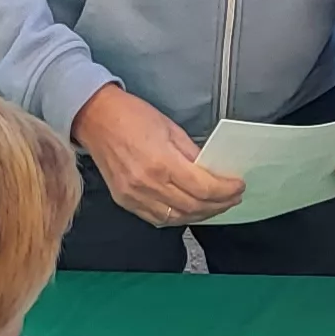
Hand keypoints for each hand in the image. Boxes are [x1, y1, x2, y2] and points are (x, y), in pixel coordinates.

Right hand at [73, 84, 242, 224]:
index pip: (204, 188)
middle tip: (233, 197)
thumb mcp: (171, 129)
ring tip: (216, 205)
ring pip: (177, 218)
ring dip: (201, 215)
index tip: (239, 186)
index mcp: (162, 163)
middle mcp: (148, 185)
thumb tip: (212, 172)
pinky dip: (178, 218)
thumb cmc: (132, 116)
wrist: (95, 119)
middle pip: (194, 206)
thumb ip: (192, 155)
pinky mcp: (125, 201)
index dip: (226, 190)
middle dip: (219, 204)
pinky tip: (191, 210)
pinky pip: (157, 219)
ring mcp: (134, 196)